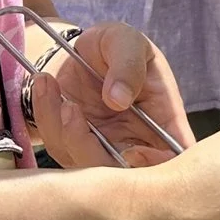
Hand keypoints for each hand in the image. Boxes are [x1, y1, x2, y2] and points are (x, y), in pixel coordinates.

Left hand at [29, 21, 193, 169]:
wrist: (79, 48)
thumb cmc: (115, 45)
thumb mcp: (127, 41)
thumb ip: (128, 64)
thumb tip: (118, 98)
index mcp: (164, 120)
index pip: (173, 160)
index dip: (157, 169)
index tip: (133, 151)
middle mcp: (136, 143)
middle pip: (123, 178)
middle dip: (91, 153)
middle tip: (72, 109)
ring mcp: (104, 149)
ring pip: (84, 170)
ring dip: (62, 131)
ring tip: (54, 87)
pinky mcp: (74, 148)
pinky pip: (58, 148)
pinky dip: (46, 119)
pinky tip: (45, 85)